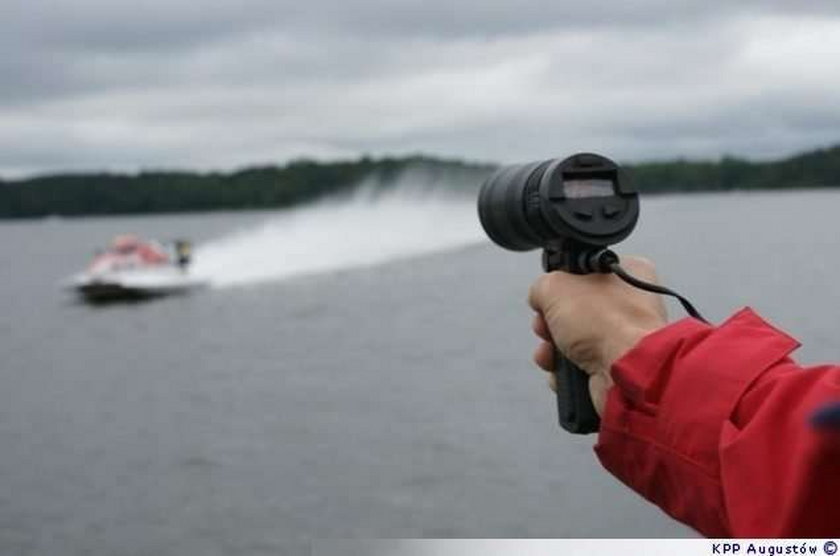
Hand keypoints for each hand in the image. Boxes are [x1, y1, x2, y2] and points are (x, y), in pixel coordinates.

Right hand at [528, 256, 668, 415]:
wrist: (626, 373)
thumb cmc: (606, 324)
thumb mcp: (556, 286)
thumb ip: (542, 286)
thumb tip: (539, 298)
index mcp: (628, 272)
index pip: (583, 272)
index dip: (559, 284)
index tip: (547, 295)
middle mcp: (631, 306)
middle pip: (574, 310)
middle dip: (550, 322)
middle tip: (546, 326)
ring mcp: (624, 339)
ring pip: (573, 340)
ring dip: (553, 349)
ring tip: (550, 354)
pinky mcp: (616, 368)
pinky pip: (580, 366)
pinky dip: (566, 371)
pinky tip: (562, 372)